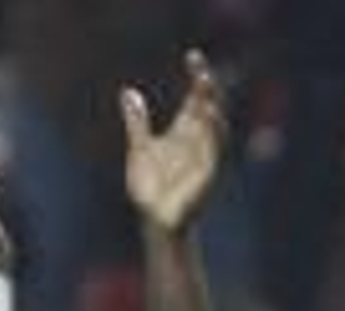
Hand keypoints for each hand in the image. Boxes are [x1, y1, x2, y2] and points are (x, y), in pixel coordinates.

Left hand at [120, 49, 226, 234]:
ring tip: (205, 84)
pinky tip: (208, 113)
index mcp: (185, 132)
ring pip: (216, 126)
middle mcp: (199, 141)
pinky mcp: (208, 174)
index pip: (196, 98)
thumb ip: (137, 121)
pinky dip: (214, 131)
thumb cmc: (151, 189)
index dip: (197, 76)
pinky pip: (215, 149)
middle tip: (200, 69)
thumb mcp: (140, 147)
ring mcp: (205, 157)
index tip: (192, 56)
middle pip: (209, 107)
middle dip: (207, 88)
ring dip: (213, 106)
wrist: (155, 221)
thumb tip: (128, 92)